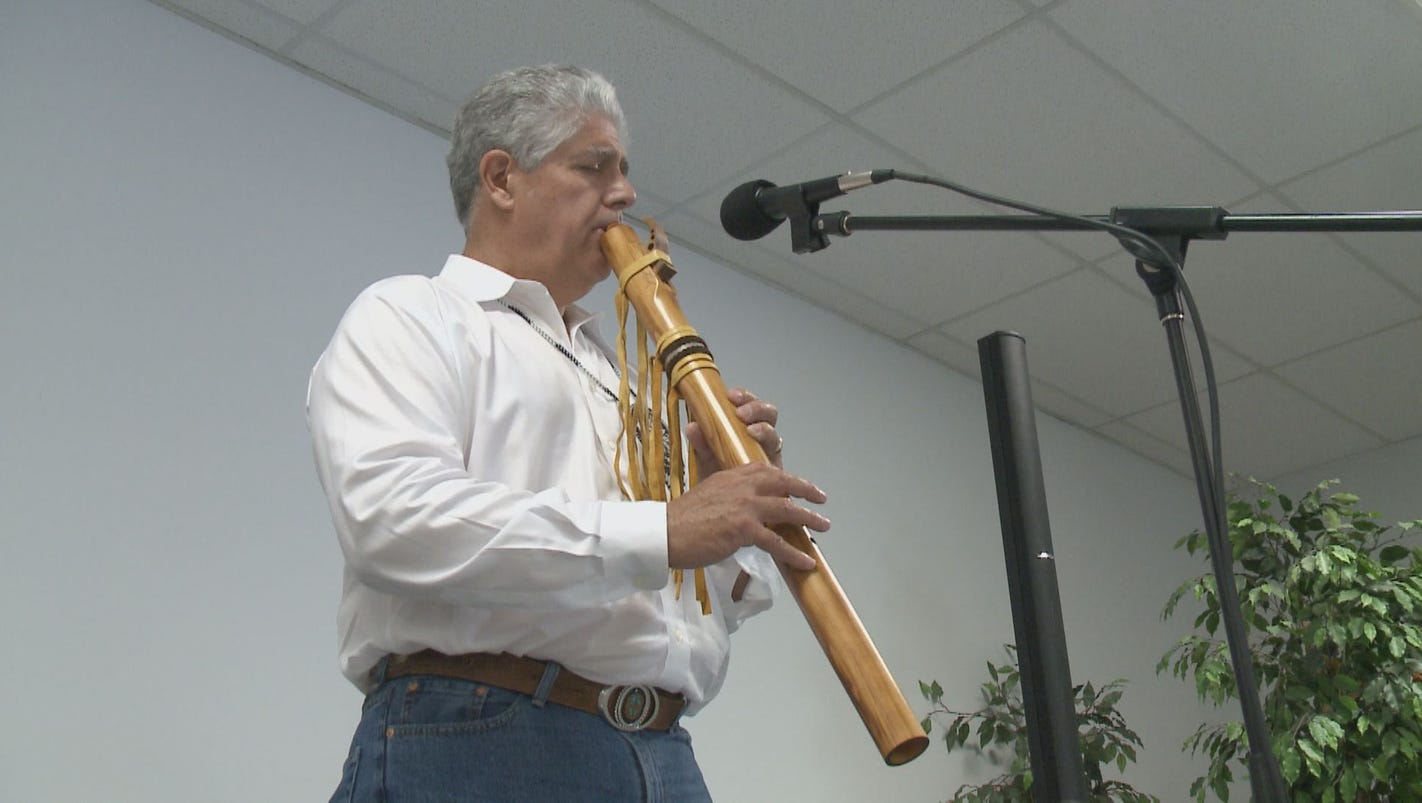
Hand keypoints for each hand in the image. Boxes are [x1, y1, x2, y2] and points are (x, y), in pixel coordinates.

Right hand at [667, 461, 826, 571]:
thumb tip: (728, 492)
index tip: (795, 484)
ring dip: (808, 518)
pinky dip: (794, 553)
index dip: (783, 477)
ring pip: (786, 510)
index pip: (765, 470)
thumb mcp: (703, 490)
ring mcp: (745, 507)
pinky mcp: (744, 529)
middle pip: (782, 484)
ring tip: (824, 526)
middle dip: (805, 490)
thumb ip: (718, 485)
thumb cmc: (681, 517)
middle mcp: (742, 487)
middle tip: (821, 499)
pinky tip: (806, 562)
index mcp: (731, 476)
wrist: (665, 532)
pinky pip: (776, 542)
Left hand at [686, 387, 785, 471]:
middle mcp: (761, 437)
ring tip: (751, 431)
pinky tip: (760, 460)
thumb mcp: (705, 457)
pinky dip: (770, 459)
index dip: (745, 396)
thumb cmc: (718, 476)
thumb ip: (701, 442)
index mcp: (745, 426)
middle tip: (741, 413)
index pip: (750, 404)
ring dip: (764, 429)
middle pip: (769, 414)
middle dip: (757, 409)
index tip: (731, 395)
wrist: (723, 505)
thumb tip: (692, 426)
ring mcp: (769, 454)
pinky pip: (777, 463)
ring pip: (775, 435)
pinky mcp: (775, 473)